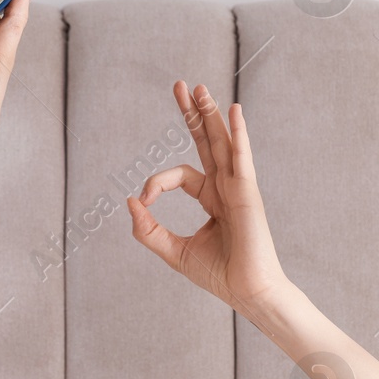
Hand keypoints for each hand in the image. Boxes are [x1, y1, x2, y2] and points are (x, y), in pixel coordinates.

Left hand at [127, 82, 291, 322]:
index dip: (156, 182)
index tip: (144, 202)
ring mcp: (239, 187)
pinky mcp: (248, 194)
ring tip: (199, 87)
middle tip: (179, 85)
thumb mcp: (174, 251)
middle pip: (207, 141)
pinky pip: (242, 158)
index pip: (180, 174)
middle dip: (193, 113)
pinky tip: (234, 111)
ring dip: (211, 113)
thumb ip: (148, 229)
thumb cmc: (220, 275)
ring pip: (223, 142)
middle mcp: (226, 187)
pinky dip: (239, 134)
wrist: (248, 293)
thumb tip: (130, 200)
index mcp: (212, 198)